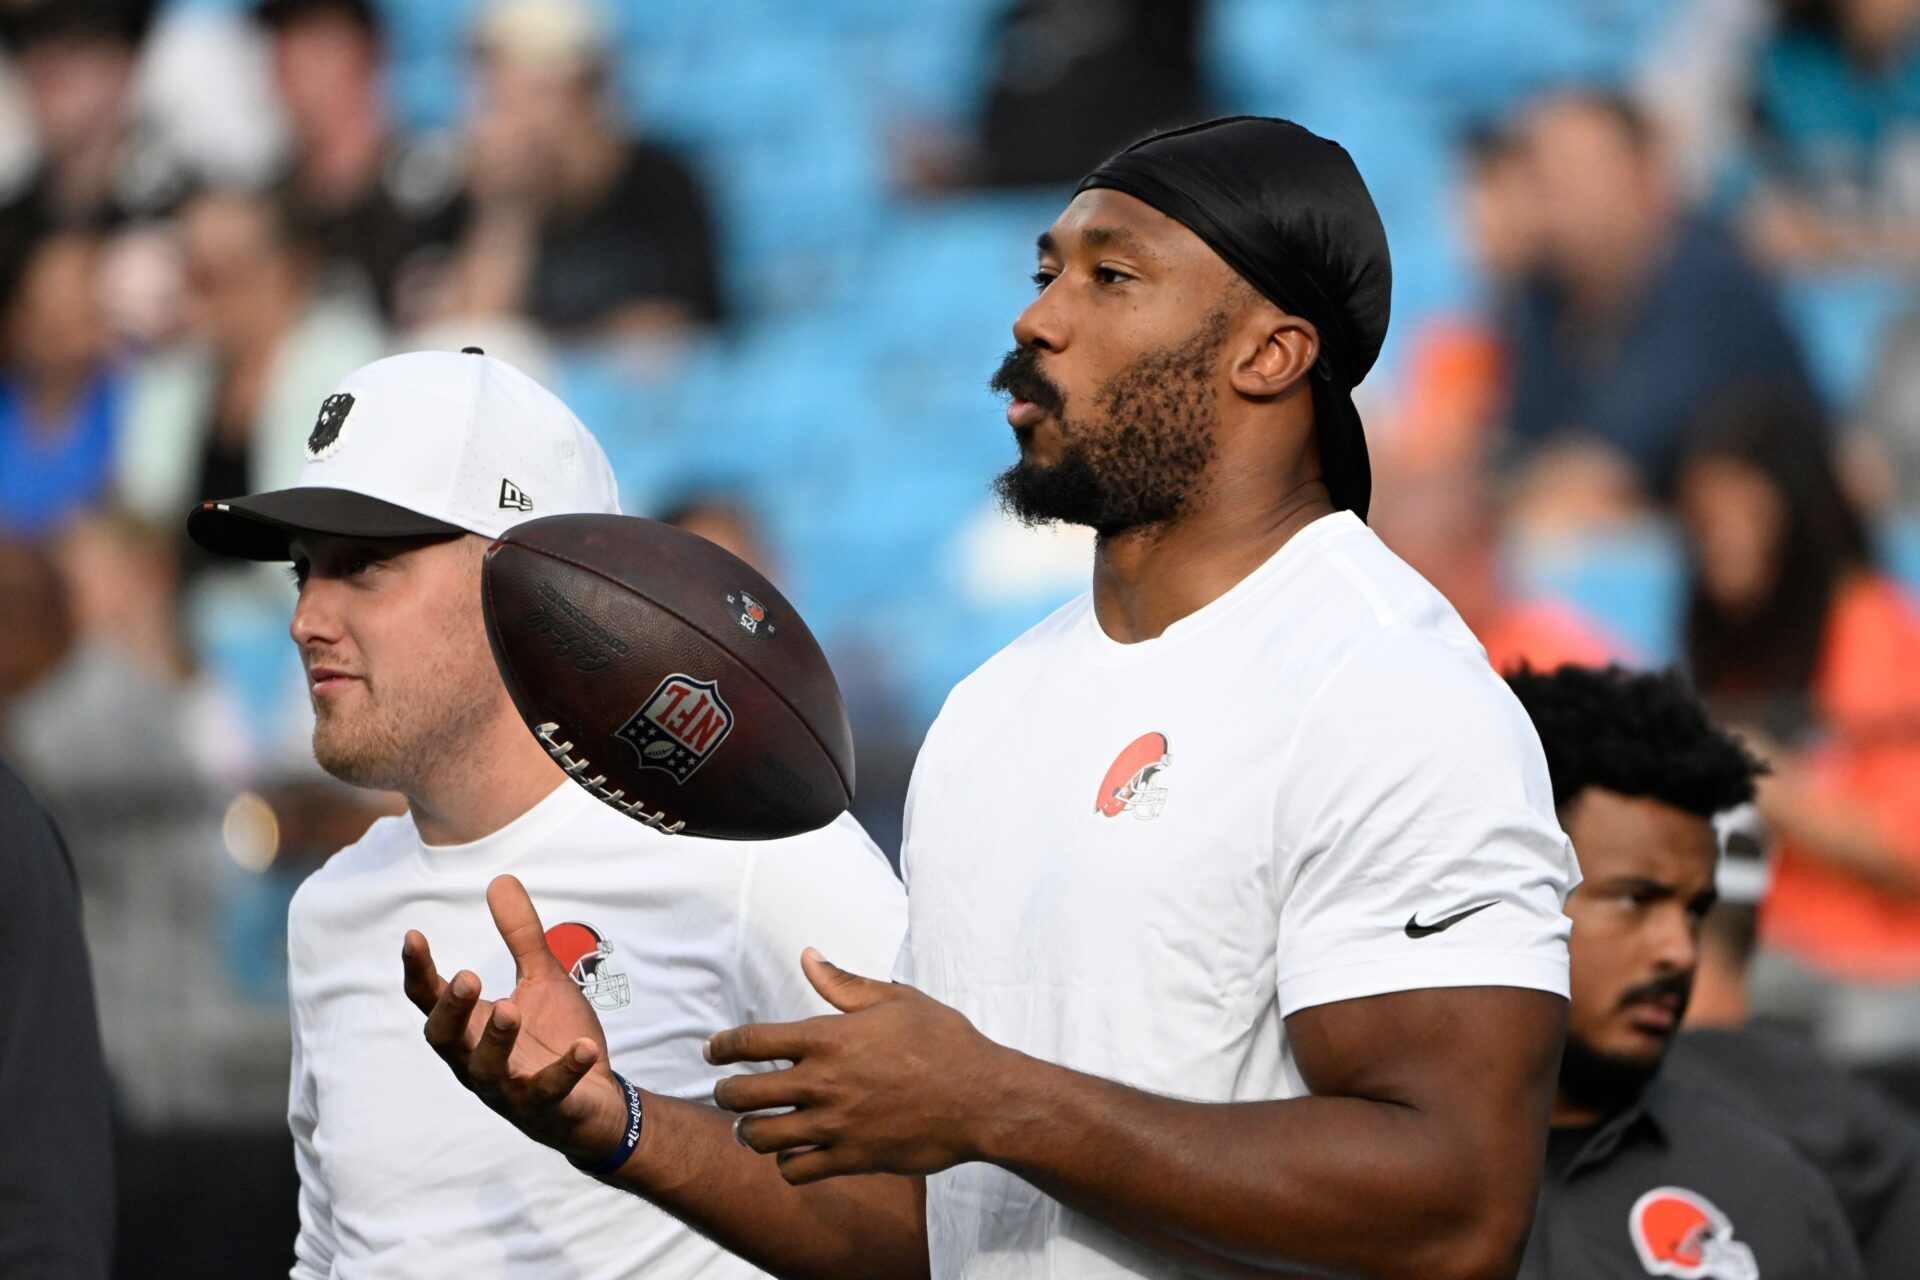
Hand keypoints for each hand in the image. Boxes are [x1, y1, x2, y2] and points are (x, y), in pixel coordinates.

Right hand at [401, 874, 631, 1164]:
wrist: (593, 1102)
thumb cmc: (551, 1038)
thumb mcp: (540, 979)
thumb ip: (520, 936)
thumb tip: (500, 879)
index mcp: (470, 1028)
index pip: (431, 1000)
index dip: (419, 971)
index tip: (413, 935)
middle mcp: (477, 1061)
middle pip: (445, 1040)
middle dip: (452, 1009)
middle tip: (467, 976)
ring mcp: (509, 1090)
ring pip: (486, 1071)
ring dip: (496, 1040)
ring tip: (509, 1008)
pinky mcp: (546, 1109)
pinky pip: (551, 1092)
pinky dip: (567, 1069)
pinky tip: (586, 1046)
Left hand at [706, 950, 1014, 1184]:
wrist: (982, 1098)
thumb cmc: (943, 1041)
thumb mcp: (895, 999)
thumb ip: (843, 983)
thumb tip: (808, 955)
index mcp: (829, 1037)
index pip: (751, 1041)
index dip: (722, 1045)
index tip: (713, 1049)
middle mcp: (823, 1082)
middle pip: (742, 1093)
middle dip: (726, 1093)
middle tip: (729, 1092)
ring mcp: (835, 1125)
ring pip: (760, 1137)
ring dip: (750, 1132)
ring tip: (755, 1126)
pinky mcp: (851, 1159)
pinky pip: (795, 1169)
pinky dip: (787, 1163)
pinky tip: (795, 1151)